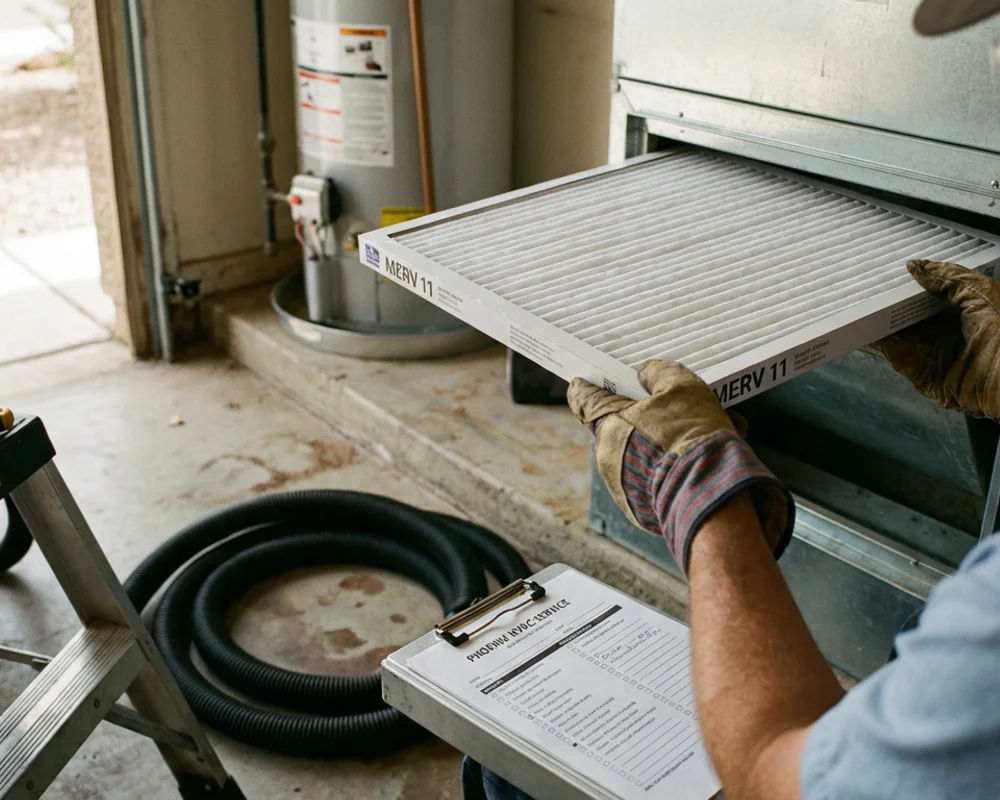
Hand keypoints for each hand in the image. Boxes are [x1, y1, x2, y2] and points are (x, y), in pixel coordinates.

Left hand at [567, 360, 793, 574]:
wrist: (710, 494)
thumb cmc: (690, 435)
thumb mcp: (681, 387)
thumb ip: (658, 373)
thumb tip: (646, 373)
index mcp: (606, 422)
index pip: (583, 397)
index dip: (588, 386)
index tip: (588, 382)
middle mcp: (606, 456)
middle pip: (619, 425)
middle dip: (645, 415)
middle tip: (672, 406)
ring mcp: (620, 486)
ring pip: (640, 453)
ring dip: (663, 443)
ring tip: (702, 436)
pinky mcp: (639, 510)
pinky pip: (651, 481)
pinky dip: (670, 471)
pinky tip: (701, 462)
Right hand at [876, 260, 999, 419]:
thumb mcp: (980, 292)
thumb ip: (947, 277)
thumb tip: (913, 266)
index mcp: (963, 310)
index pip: (930, 294)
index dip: (911, 283)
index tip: (890, 272)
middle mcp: (945, 331)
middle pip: (909, 314)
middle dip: (889, 302)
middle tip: (866, 286)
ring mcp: (931, 353)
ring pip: (897, 334)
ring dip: (878, 322)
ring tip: (856, 304)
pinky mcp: (920, 374)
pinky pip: (895, 356)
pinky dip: (877, 344)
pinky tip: (861, 328)